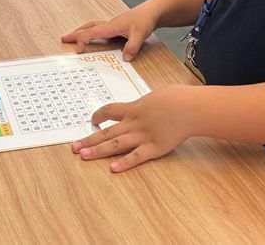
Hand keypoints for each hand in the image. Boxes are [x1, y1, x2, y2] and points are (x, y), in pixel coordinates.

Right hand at [61, 6, 158, 60]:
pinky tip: (92, 35)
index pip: (91, 33)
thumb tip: (125, 58)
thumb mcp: (140, 35)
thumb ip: (132, 47)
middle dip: (75, 34)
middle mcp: (109, 25)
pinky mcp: (116, 26)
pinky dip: (90, 30)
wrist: (152, 11)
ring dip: (81, 31)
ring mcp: (112, 25)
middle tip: (63, 39)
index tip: (78, 51)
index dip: (82, 41)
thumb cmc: (145, 21)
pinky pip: (98, 28)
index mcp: (111, 26)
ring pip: (92, 26)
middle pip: (87, 28)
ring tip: (73, 35)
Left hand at [70, 86, 197, 172]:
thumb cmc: (178, 97)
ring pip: (116, 144)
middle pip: (107, 131)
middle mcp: (134, 122)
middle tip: (74, 147)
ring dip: (98, 151)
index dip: (99, 115)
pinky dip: (124, 163)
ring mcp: (143, 136)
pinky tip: (112, 169)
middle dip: (89, 139)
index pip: (110, 110)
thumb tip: (145, 105)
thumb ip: (147, 103)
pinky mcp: (155, 148)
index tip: (92, 120)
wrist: (191, 107)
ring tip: (83, 156)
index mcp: (134, 107)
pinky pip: (136, 157)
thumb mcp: (157, 95)